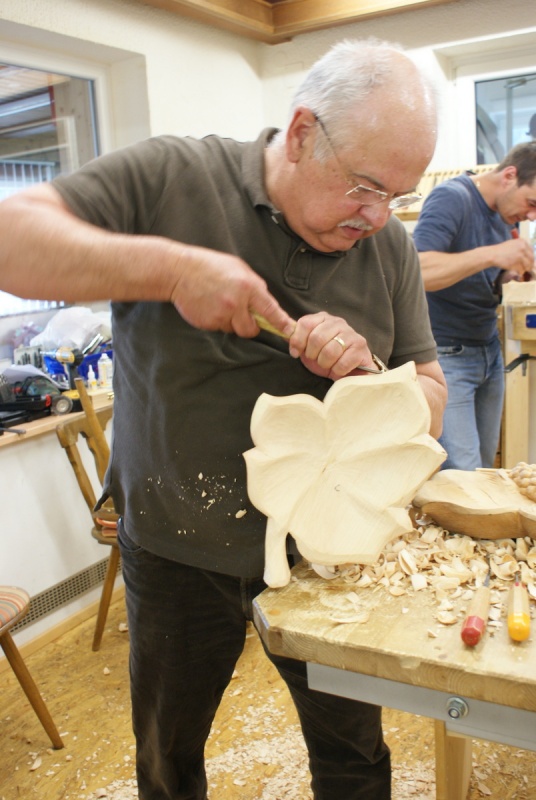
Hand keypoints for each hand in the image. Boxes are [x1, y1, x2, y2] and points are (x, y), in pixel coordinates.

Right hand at [170, 245, 294, 336]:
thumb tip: (265, 302)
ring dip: (231, 322)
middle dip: (249, 326)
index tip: (289, 331)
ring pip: (233, 329)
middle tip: (241, 314)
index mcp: (248, 286)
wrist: (179, 272)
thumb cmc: (210, 266)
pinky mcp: (209, 322)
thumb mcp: (238, 267)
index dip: (281, 322)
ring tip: (220, 303)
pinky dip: (217, 320)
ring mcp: (221, 314)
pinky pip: (219, 328)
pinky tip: (210, 305)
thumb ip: (253, 285)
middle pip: (250, 329)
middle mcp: (236, 303)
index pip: (270, 310)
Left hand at [288, 312, 377, 379]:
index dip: (297, 341)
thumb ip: (296, 338)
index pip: (305, 323)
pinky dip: (337, 370)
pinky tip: (339, 369)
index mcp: (323, 319)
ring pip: (330, 351)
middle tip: (316, 360)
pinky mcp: (361, 348)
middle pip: (316, 338)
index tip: (296, 353)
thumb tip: (284, 329)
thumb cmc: (327, 359)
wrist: (350, 372)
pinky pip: (342, 363)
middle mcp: (339, 323)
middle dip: (312, 355)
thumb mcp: (307, 348)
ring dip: (325, 364)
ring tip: (328, 365)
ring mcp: (352, 334)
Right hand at [492, 238, 533, 276]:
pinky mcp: (517, 263)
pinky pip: (521, 270)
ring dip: (525, 269)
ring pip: (527, 265)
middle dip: (530, 264)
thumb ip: (522, 248)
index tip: (530, 262)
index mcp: (523, 242)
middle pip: (531, 259)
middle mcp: (523, 248)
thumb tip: (529, 256)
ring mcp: (520, 255)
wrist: (493, 254)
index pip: (532, 251)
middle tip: (528, 268)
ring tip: (520, 270)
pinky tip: (516, 271)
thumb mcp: (513, 244)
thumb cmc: (502, 250)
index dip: (531, 258)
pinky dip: (520, 272)